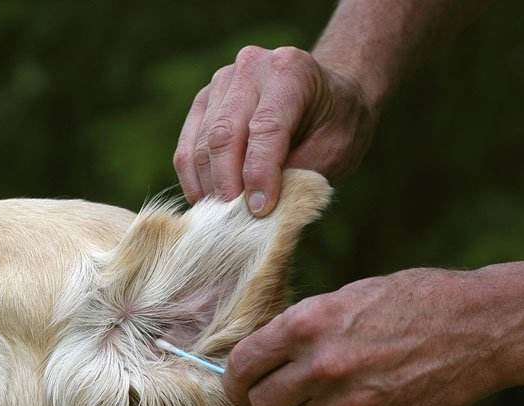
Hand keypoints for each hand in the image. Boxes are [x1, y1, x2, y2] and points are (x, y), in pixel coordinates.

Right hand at [173, 45, 377, 215]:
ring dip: (208, 187)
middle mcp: (250, 66)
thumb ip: (299, 173)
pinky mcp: (203, 102)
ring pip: (201, 144)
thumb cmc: (335, 126)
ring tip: (221, 218)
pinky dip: (193, 180)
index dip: (260, 174)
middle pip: (225, 134)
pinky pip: (187, 147)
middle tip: (233, 221)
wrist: (327, 97)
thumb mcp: (335, 150)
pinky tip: (206, 203)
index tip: (260, 211)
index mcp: (290, 70)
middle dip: (227, 184)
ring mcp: (221, 82)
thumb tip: (256, 209)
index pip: (266, 127)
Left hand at [223, 268, 505, 405]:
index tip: (240, 383)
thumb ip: (301, 328)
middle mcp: (323, 367)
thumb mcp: (347, 297)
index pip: (242, 366)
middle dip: (265, 400)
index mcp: (308, 324)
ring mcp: (351, 404)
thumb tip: (263, 357)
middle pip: (262, 405)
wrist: (481, 328)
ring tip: (323, 396)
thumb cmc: (414, 301)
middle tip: (277, 393)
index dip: (234, 378)